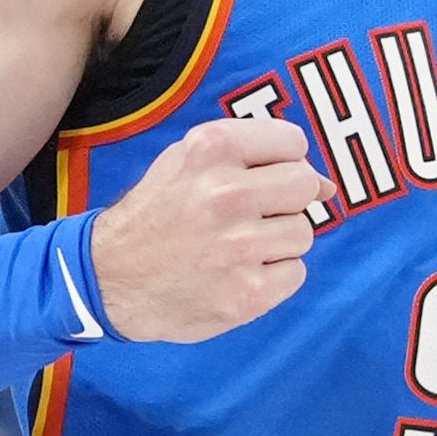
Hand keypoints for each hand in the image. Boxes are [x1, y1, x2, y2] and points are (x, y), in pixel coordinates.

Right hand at [89, 103, 325, 341]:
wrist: (108, 278)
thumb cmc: (157, 213)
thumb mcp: (188, 162)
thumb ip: (256, 157)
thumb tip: (328, 185)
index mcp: (211, 149)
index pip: (293, 142)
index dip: (282, 161)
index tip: (259, 177)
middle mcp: (226, 194)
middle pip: (305, 185)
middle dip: (287, 200)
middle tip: (253, 215)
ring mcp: (238, 248)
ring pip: (303, 232)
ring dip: (279, 241)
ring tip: (239, 246)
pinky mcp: (247, 294)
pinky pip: (296, 274)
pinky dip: (274, 276)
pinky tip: (239, 272)